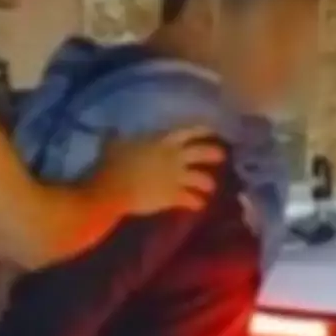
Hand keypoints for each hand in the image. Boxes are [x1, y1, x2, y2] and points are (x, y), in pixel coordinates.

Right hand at [93, 126, 224, 215]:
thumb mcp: (113, 144)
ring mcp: (176, 177)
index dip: (202, 130)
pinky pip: (190, 200)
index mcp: (162, 141)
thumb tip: (112, 130)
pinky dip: (196, 202)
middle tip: (223, 156)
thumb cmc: (112, 163)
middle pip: (202, 153)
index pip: (188, 131)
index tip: (212, 129)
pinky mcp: (173, 196)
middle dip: (214, 153)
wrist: (113, 189)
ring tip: (210, 188)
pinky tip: (199, 205)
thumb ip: (117, 136)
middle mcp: (174, 157)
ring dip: (208, 183)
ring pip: (201, 178)